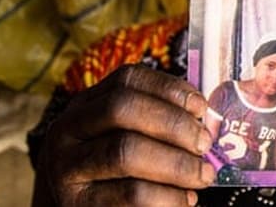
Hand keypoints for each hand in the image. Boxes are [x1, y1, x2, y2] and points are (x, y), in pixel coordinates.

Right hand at [33, 64, 215, 205]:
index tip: (201, 107)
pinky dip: (168, 197)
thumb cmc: (112, 174)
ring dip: (177, 164)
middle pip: (123, 109)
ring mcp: (66, 166)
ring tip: (203, 175)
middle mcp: (68, 129)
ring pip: (125, 152)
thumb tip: (208, 120)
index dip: (168, 88)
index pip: (127, 79)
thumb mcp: (123, 137)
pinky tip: (186, 200)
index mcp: (86, 105)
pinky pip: (130, 194)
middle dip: (173, 124)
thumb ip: (157, 124)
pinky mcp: (77, 202)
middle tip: (204, 144)